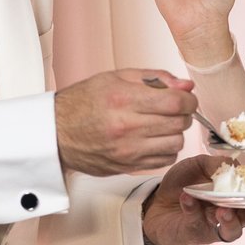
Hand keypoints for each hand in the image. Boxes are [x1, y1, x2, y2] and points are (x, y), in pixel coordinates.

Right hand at [56, 70, 196, 175]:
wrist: (56, 133)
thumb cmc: (83, 103)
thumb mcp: (116, 77)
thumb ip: (155, 78)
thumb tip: (186, 85)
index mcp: (123, 99)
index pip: (175, 102)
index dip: (188, 99)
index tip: (186, 97)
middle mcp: (126, 126)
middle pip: (179, 123)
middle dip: (184, 113)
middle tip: (174, 109)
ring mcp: (128, 150)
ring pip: (176, 143)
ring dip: (176, 132)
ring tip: (163, 124)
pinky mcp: (128, 166)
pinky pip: (165, 160)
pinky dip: (166, 149)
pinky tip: (155, 139)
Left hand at [141, 154, 244, 244]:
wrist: (156, 203)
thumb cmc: (183, 184)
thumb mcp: (198, 165)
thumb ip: (217, 164)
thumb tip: (236, 165)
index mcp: (234, 195)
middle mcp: (230, 213)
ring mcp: (215, 226)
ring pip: (232, 230)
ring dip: (231, 220)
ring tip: (223, 209)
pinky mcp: (197, 234)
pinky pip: (199, 224)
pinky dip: (193, 209)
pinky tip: (187, 197)